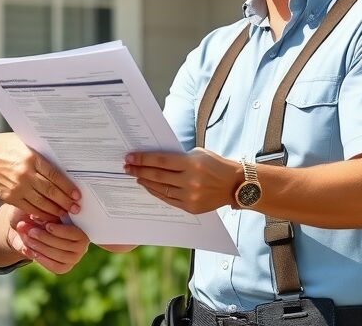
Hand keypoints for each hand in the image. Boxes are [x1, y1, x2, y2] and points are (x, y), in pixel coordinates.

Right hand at [0, 133, 80, 219]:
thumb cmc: (0, 147)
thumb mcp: (21, 143)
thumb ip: (38, 153)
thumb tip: (60, 160)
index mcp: (31, 157)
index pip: (55, 175)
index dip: (68, 187)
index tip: (77, 194)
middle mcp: (25, 173)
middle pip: (51, 192)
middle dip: (66, 202)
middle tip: (76, 207)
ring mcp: (17, 187)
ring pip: (42, 203)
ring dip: (55, 210)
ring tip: (64, 213)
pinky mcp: (9, 197)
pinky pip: (29, 209)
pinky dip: (40, 214)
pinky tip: (48, 216)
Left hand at [8, 212, 89, 273]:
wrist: (45, 236)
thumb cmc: (49, 221)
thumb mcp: (49, 217)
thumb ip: (45, 216)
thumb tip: (33, 216)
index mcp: (81, 233)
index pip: (71, 233)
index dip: (59, 230)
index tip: (47, 225)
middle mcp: (82, 248)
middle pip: (62, 244)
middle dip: (44, 237)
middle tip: (30, 231)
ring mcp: (74, 259)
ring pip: (56, 255)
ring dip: (39, 247)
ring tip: (26, 239)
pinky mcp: (64, 268)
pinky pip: (52, 266)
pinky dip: (39, 257)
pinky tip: (27, 249)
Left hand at [124, 148, 238, 213]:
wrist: (235, 184)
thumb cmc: (215, 165)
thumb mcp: (198, 154)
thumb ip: (178, 157)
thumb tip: (154, 158)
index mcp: (192, 163)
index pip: (160, 160)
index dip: (143, 159)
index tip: (130, 157)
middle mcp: (190, 181)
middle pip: (157, 175)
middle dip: (139, 171)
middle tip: (126, 167)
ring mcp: (190, 196)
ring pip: (161, 189)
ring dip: (145, 182)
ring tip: (135, 176)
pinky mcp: (191, 207)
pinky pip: (168, 200)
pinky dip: (156, 192)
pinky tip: (148, 186)